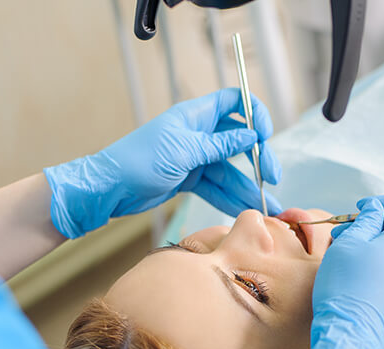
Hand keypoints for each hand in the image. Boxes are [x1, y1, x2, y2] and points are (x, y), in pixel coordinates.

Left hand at [45, 89, 281, 237]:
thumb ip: (220, 145)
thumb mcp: (185, 151)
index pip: (234, 103)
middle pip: (239, 141)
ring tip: (267, 206)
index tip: (266, 135)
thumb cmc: (139, 160)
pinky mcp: (190, 179)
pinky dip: (230, 198)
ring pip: (230, 171)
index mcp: (196, 116)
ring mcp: (195, 158)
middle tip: (272, 178)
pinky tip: (245, 209)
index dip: (254, 114)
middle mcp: (199, 134)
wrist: (111, 188)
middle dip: (258, 160)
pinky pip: (217, 187)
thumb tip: (252, 136)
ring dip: (248, 187)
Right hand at [286, 195, 383, 348]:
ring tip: (343, 258)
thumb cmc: (347, 286)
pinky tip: (353, 281)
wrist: (352, 338)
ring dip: (373, 251)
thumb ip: (367, 221)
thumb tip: (377, 209)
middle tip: (344, 233)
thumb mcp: (350, 244)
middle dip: (374, 228)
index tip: (366, 207)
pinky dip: (377, 272)